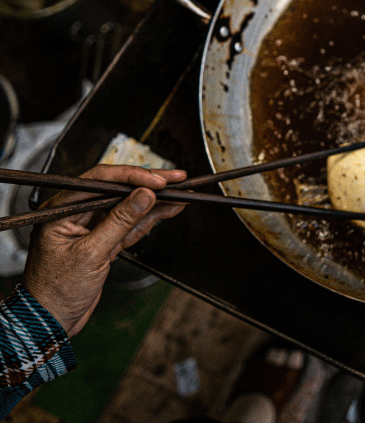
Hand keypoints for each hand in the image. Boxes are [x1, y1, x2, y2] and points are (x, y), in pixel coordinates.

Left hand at [21, 164, 186, 336]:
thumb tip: (144, 195)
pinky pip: (130, 224)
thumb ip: (120, 221)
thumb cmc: (56, 292)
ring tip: (180, 193)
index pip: (99, 181)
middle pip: (117, 190)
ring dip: (155, 201)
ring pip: (128, 206)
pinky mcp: (104, 241)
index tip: (157, 181)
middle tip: (175, 179)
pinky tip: (168, 209)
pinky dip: (150, 218)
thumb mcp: (91, 254)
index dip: (131, 177)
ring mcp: (91, 227)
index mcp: (61, 210)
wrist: (50, 322)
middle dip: (148, 185)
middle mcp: (76, 213)